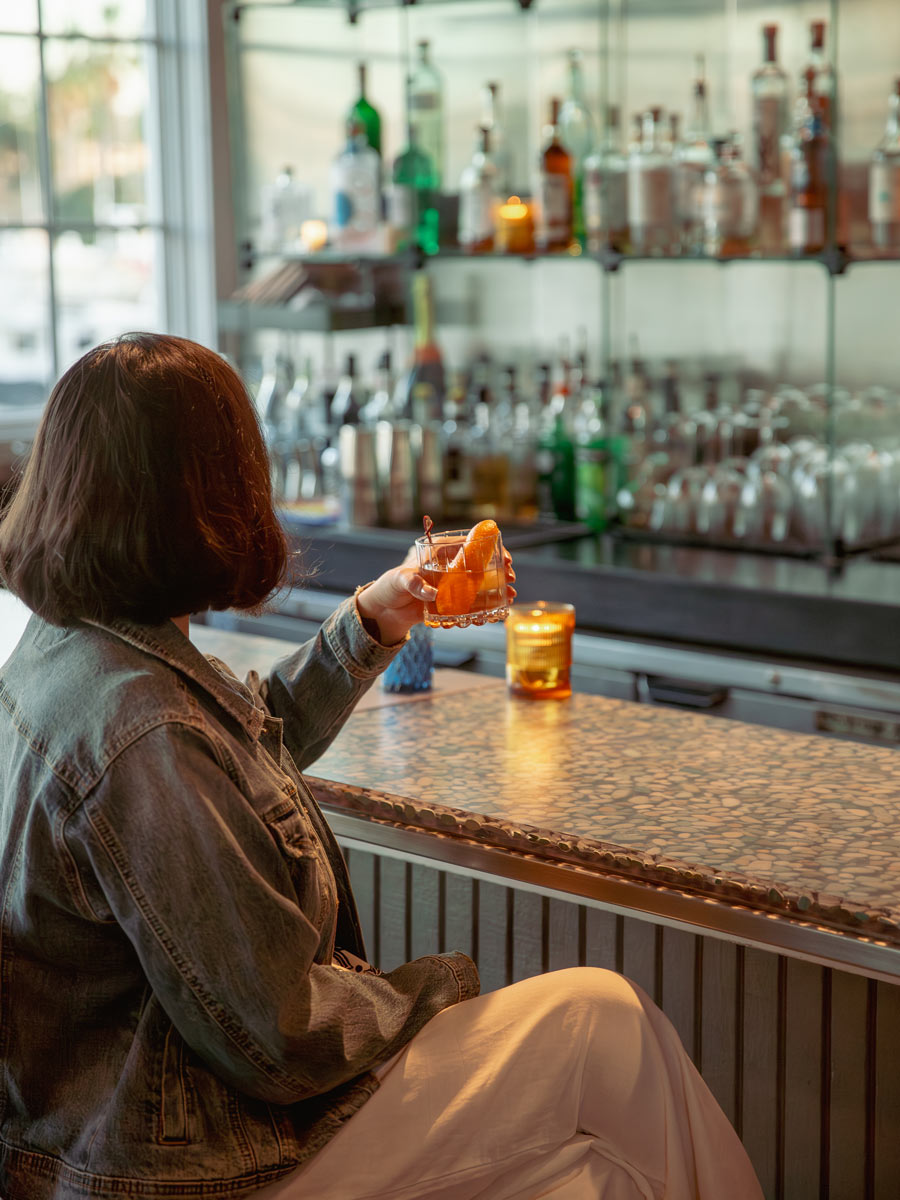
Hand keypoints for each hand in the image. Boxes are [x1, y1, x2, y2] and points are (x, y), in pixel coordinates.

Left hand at [356, 547, 516, 646]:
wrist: (384, 610)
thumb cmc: (390, 586)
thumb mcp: (400, 580)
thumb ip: (413, 583)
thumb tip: (432, 593)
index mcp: (439, 551)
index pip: (470, 544)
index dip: (491, 550)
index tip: (505, 558)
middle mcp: (449, 566)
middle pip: (481, 564)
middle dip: (500, 572)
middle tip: (511, 580)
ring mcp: (452, 585)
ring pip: (480, 585)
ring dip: (497, 592)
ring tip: (508, 600)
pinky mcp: (451, 603)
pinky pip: (471, 604)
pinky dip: (484, 609)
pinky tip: (493, 615)